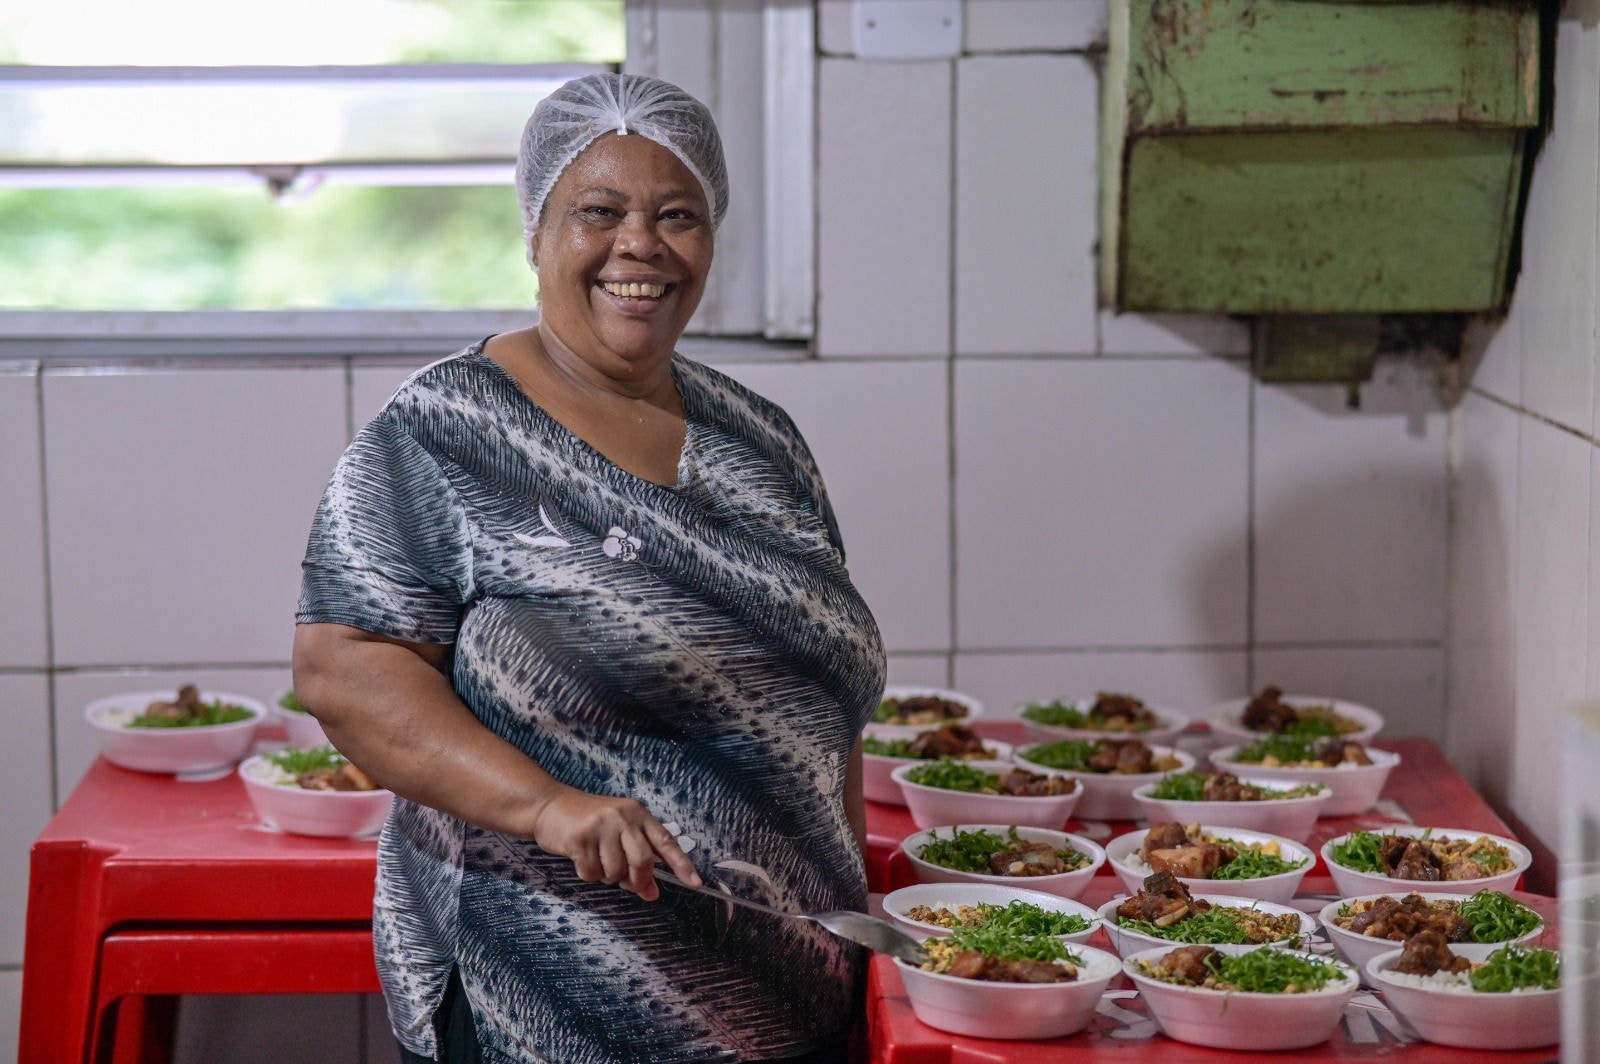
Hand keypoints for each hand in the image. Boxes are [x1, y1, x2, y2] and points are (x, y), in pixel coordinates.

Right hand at [530, 784, 701, 900]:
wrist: (550, 806)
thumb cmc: (588, 822)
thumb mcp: (617, 834)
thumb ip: (637, 860)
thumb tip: (652, 893)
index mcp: (638, 814)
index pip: (665, 842)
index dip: (682, 864)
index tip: (695, 883)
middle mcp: (623, 817)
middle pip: (642, 861)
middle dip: (636, 879)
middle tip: (627, 883)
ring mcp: (601, 826)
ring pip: (616, 872)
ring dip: (607, 876)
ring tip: (596, 860)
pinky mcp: (580, 838)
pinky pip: (592, 873)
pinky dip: (587, 874)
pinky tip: (581, 859)